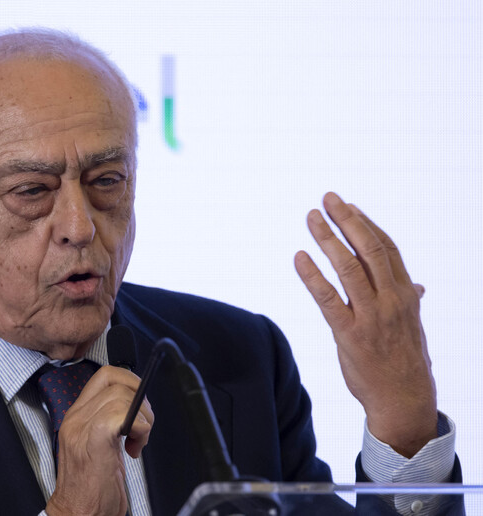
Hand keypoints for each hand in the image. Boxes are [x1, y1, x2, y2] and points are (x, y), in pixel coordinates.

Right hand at [45, 366, 152, 515]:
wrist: (77, 515)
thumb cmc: (89, 489)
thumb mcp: (98, 446)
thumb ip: (110, 421)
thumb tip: (136, 407)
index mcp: (76, 416)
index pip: (103, 376)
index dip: (129, 381)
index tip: (140, 403)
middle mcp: (76, 418)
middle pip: (115, 381)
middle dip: (140, 399)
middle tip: (143, 425)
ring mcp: (83, 427)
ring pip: (122, 396)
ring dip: (142, 418)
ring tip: (139, 441)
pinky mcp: (95, 440)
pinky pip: (124, 415)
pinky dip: (140, 428)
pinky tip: (135, 448)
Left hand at [294, 192, 436, 457]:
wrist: (404, 401)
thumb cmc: (405, 361)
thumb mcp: (413, 326)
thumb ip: (410, 300)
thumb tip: (418, 286)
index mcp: (406, 295)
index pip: (387, 249)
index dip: (367, 224)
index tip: (350, 206)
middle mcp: (391, 300)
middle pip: (369, 250)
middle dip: (348, 220)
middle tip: (328, 198)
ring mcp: (370, 317)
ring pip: (348, 268)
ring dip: (328, 239)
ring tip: (312, 217)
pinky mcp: (349, 335)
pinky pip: (327, 299)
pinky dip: (312, 276)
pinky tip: (299, 257)